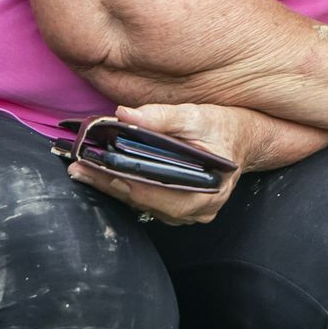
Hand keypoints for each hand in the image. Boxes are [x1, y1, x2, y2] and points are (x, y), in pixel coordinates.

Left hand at [66, 104, 249, 225]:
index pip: (153, 192)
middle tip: (78, 169)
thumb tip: (124, 115)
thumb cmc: (226, 127)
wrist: (250, 139)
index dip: (119, 180)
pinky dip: (129, 189)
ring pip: (144, 205)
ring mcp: (190, 214)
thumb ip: (162, 117)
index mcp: (205, 192)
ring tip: (85, 172)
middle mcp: (197, 210)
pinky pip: (150, 203)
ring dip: (115, 188)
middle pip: (144, 201)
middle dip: (108, 184)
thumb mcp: (198, 115)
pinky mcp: (182, 208)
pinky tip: (107, 177)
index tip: (92, 166)